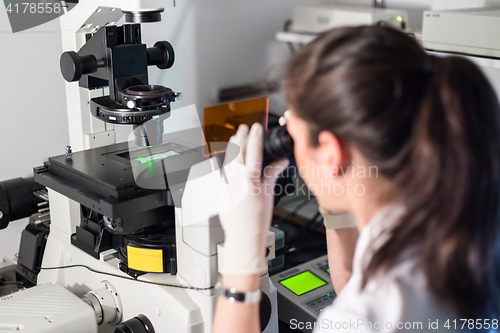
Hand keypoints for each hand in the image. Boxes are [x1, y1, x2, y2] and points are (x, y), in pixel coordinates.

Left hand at [218, 123, 288, 274]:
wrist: (243, 235)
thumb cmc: (257, 220)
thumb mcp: (268, 194)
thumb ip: (272, 174)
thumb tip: (280, 162)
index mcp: (250, 178)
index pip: (253, 151)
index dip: (255, 137)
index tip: (257, 127)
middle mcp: (236, 178)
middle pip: (237, 151)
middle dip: (240, 137)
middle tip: (243, 127)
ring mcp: (226, 183)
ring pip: (228, 160)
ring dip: (233, 147)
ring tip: (236, 138)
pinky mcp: (221, 190)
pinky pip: (224, 172)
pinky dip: (229, 163)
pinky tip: (231, 161)